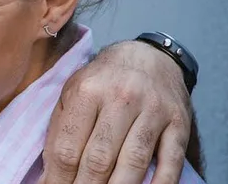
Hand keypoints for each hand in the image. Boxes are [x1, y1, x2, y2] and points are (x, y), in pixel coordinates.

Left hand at [39, 40, 191, 183]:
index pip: (67, 147)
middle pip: (99, 158)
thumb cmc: (103, 80)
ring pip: (133, 162)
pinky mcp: (179, 123)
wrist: (150, 56)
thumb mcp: (73, 92)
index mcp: (88, 91)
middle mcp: (121, 98)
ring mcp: (153, 111)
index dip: (57, 178)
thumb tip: (48, 174)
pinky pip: (170, 161)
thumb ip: (59, 130)